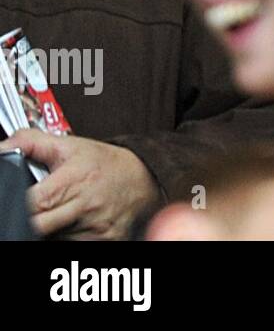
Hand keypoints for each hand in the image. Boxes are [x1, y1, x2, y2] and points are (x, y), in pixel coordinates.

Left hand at [0, 130, 160, 239]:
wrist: (144, 178)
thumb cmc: (105, 164)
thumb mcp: (69, 146)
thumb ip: (30, 143)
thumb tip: (4, 147)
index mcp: (73, 182)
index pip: (32, 204)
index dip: (20, 205)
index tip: (20, 201)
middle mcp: (85, 208)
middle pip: (38, 228)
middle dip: (33, 219)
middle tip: (40, 208)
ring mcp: (95, 229)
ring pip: (53, 238)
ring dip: (50, 228)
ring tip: (62, 210)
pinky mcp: (104, 242)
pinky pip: (72, 244)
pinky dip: (67, 235)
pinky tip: (74, 222)